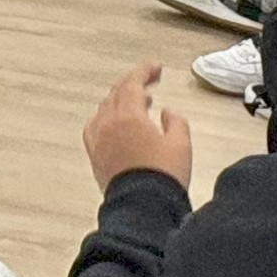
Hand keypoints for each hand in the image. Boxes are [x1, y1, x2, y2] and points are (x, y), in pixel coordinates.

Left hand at [82, 65, 194, 193]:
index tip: (156, 68)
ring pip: (105, 109)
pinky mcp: (95, 156)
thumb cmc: (163, 177)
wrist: (143, 208)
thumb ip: (175, 122)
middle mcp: (108, 124)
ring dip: (121, 101)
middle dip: (134, 84)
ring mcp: (98, 140)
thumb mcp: (181, 144)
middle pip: (117, 94)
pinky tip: (116, 126)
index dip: (144, 71)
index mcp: (129, 116)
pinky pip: (96, 127)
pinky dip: (107, 119)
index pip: (132, 83)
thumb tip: (167, 113)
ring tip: (139, 104)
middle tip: (150, 82)